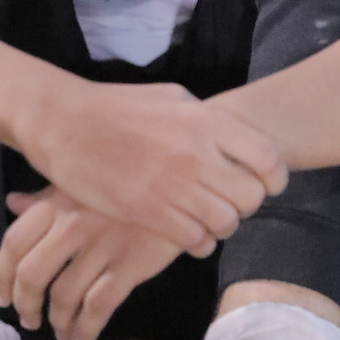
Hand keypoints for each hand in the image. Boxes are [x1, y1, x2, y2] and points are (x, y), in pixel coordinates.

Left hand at [0, 186, 180, 339]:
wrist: (178, 183)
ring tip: (60, 333)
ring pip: (65, 296)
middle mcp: (72, 225)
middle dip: (27, 306)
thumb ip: (44, 198)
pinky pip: (98, 307)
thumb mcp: (81, 182)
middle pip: (33, 276)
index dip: (2, 276)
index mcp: (56, 202)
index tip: (2, 297)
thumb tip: (11, 204)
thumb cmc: (124, 182)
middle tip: (29, 320)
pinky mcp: (130, 265)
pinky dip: (86, 330)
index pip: (14, 243)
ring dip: (58, 323)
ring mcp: (102, 246)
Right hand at [14, 79, 286, 257]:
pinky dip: (199, 242)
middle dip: (246, 204)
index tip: (266, 184)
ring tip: (208, 218)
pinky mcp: (149, 212)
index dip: (274, 177)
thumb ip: (207, 120)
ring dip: (222, 225)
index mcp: (205, 121)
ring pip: (225, 223)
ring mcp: (173, 185)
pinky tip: (189, 232)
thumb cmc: (118, 107)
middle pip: (251, 197)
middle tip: (231, 202)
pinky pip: (195, 240)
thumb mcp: (172, 97)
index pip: (267, 158)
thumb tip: (236, 140)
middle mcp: (196, 154)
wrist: (66, 123)